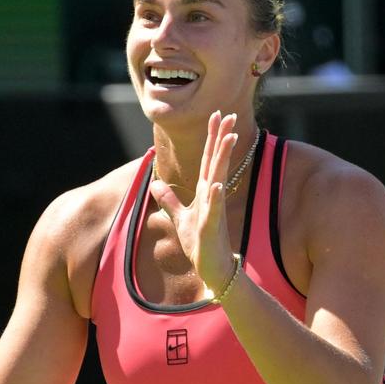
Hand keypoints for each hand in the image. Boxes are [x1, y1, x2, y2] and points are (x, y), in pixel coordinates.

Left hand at [148, 111, 239, 292]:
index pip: (207, 159)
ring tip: (228, 138)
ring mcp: (213, 210)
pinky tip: (216, 183)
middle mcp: (212, 197)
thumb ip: (169, 200)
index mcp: (205, 192)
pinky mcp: (211, 227)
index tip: (216, 115)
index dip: (212, 137)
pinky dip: (214, 196)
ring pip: (217, 178)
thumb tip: (156, 183)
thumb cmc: (200, 244)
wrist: (213, 269)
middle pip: (215, 162)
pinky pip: (213, 209)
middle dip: (221, 138)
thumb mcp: (180, 218)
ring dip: (222, 159)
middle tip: (228, 114)